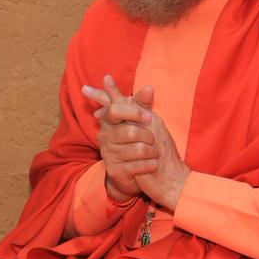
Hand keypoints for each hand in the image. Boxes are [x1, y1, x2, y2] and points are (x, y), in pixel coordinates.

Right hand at [84, 78, 190, 210]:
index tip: (148, 117)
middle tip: (152, 140)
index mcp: (109, 120)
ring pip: (138, 150)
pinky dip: (151, 165)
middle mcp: (104, 137)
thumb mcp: (142, 119)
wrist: (139, 171)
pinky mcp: (114, 171)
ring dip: (152, 152)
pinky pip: (138, 166)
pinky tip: (152, 164)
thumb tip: (149, 87)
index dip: (133, 113)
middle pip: (130, 132)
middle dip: (149, 136)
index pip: (114, 110)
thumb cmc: (141, 140)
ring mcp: (108, 154)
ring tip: (154, 153)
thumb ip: (143, 103)